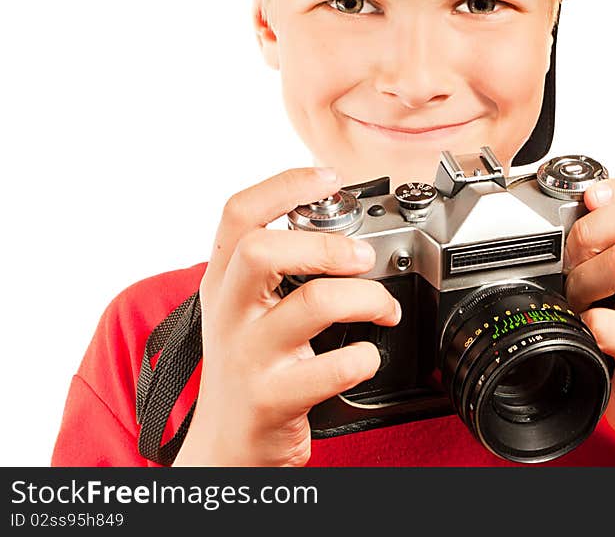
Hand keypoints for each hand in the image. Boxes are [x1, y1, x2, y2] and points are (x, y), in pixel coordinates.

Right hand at [173, 167, 400, 466]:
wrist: (226, 446)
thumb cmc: (248, 367)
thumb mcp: (244, 310)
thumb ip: (276, 268)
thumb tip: (339, 226)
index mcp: (222, 282)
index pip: (238, 214)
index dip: (284, 185)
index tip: (327, 176)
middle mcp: (229, 313)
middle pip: (264, 250)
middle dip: (326, 245)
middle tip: (362, 258)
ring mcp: (249, 356)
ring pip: (313, 304)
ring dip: (366, 298)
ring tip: (384, 308)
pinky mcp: (273, 398)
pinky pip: (334, 366)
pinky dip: (366, 356)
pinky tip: (368, 355)